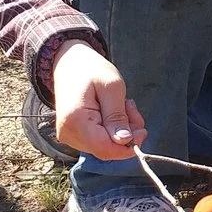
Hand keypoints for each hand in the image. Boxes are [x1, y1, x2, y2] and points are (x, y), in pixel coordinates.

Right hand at [51, 40, 145, 159]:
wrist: (69, 62)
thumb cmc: (91, 69)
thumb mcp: (112, 87)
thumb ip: (117, 116)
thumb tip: (124, 141)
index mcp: (75, 121)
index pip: (105, 148)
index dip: (128, 145)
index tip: (143, 130)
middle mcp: (68, 134)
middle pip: (106, 149)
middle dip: (126, 134)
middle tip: (131, 107)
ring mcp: (69, 136)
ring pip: (105, 146)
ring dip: (120, 130)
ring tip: (121, 105)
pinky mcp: (74, 135)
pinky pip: (99, 140)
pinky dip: (111, 129)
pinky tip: (112, 110)